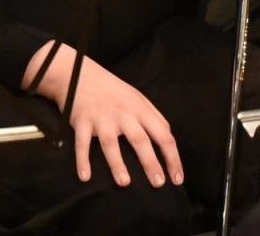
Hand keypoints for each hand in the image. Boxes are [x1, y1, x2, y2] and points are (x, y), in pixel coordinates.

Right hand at [22, 42, 181, 186]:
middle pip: (140, 140)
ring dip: (118, 164)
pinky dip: (83, 160)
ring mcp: (102, 118)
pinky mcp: (82, 122)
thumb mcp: (139, 98)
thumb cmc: (115, 91)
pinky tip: (85, 176)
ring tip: (125, 183)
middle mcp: (124, 114)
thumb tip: (168, 137)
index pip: (163, 135)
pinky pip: (82, 143)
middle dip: (150, 163)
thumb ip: (154, 117)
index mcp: (141, 110)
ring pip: (111, 143)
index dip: (172, 157)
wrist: (82, 75)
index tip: (177, 178)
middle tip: (159, 184)